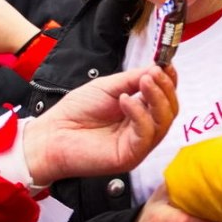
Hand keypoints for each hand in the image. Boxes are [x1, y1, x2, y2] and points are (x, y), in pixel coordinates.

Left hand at [20, 66, 177, 186]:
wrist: (51, 134)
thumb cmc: (74, 113)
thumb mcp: (107, 87)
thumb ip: (132, 79)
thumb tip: (157, 68)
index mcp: (137, 113)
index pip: (163, 98)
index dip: (169, 82)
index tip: (167, 65)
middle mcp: (141, 130)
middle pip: (169, 111)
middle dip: (166, 89)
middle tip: (156, 73)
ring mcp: (137, 144)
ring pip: (163, 122)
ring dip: (157, 98)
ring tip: (144, 81)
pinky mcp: (130, 156)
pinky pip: (146, 133)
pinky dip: (140, 114)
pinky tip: (126, 100)